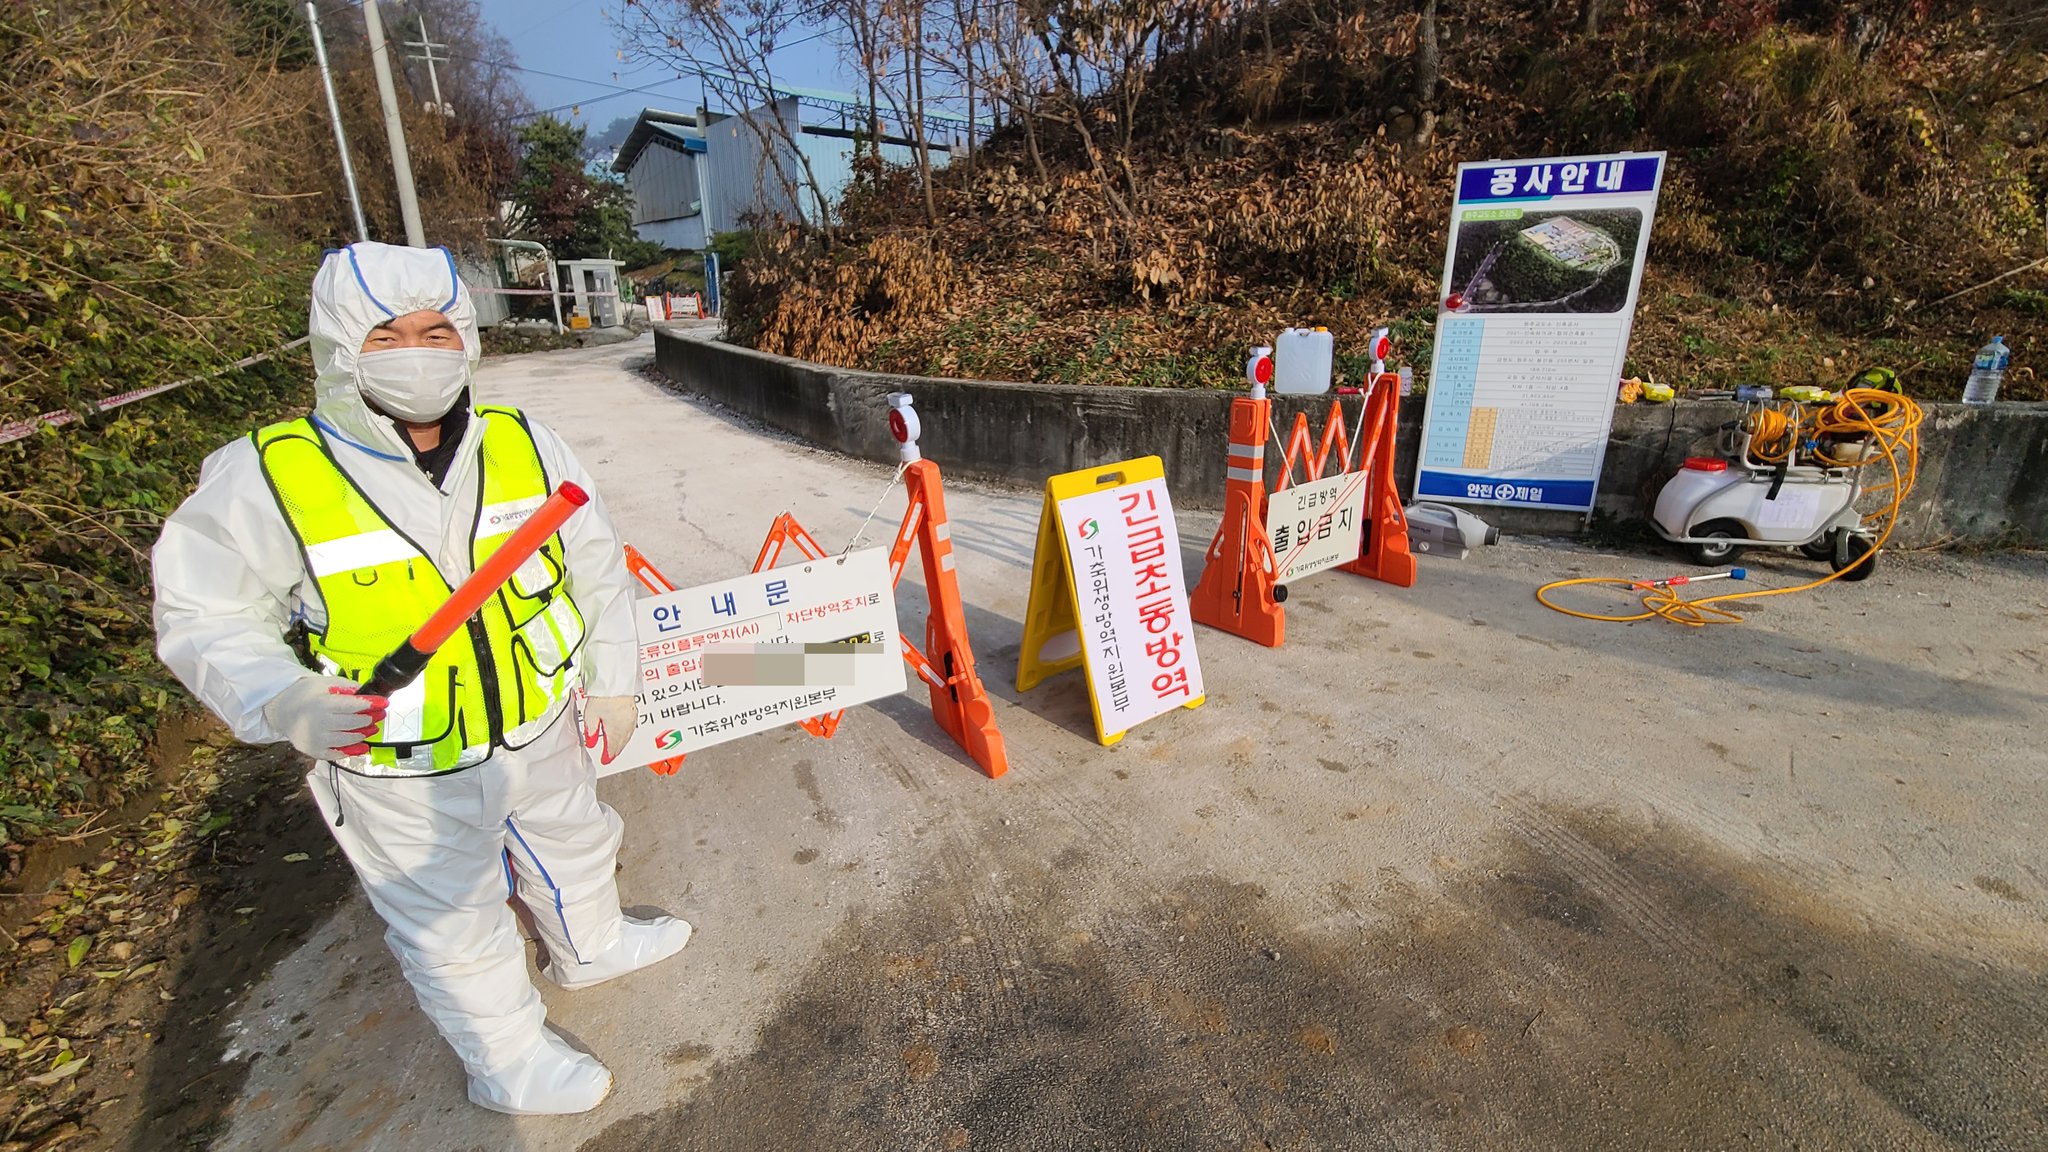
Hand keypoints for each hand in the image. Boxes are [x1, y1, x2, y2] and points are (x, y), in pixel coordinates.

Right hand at [261, 675, 387, 760]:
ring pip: (347, 740)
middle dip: (369, 719)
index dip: (370, 704)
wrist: (282, 710)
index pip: (352, 705)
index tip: (383, 702)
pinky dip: (352, 751)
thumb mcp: (325, 683)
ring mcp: (316, 739)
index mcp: (321, 704)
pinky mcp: (314, 751)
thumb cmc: (306, 695)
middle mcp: (318, 723)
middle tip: (380, 715)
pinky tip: (362, 746)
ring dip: (363, 734)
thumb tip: (367, 692)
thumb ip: (347, 687)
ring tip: (372, 728)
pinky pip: (337, 754)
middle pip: (352, 724)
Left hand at [581, 695, 637, 764]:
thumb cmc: (605, 695)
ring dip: (621, 742)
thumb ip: (591, 731)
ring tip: (616, 746)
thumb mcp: (591, 716)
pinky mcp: (633, 709)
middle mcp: (626, 726)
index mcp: (616, 731)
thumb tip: (591, 743)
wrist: (617, 680)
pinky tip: (623, 731)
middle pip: (621, 743)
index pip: (612, 748)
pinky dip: (626, 732)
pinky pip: (630, 727)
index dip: (608, 756)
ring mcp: (631, 718)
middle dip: (615, 751)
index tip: (605, 760)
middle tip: (610, 756)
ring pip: (627, 736)